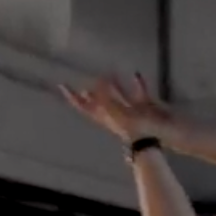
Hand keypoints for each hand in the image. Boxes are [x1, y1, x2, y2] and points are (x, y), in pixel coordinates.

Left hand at [60, 74, 176, 144]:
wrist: (154, 141)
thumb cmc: (133, 128)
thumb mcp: (114, 111)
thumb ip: (104, 95)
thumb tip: (98, 80)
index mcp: (103, 117)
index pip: (83, 106)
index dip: (72, 96)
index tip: (62, 85)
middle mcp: (114, 115)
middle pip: (97, 103)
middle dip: (90, 94)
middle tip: (84, 84)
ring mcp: (130, 113)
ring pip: (117, 98)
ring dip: (112, 87)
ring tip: (109, 74)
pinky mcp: (145, 109)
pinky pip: (138, 93)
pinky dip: (136, 84)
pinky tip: (135, 74)